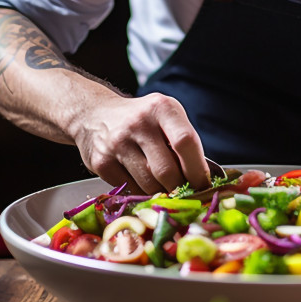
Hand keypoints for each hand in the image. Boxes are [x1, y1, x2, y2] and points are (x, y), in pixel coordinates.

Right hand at [71, 91, 210, 193]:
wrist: (96, 115)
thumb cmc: (143, 120)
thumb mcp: (166, 117)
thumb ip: (183, 141)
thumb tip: (203, 180)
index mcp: (162, 108)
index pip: (185, 141)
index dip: (197, 169)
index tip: (204, 185)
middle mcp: (138, 123)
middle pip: (167, 170)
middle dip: (179, 187)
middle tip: (185, 192)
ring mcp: (117, 143)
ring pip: (149, 184)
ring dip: (161, 193)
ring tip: (164, 187)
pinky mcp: (101, 162)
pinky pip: (130, 189)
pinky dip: (142, 193)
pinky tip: (142, 182)